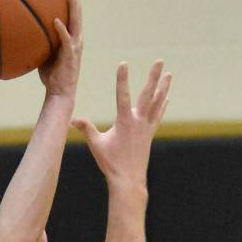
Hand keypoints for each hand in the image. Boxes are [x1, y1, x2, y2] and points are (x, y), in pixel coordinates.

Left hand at [38, 0, 81, 98]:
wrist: (59, 93)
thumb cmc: (51, 75)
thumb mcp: (45, 54)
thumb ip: (41, 41)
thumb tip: (25, 31)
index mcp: (72, 37)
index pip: (73, 13)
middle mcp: (77, 39)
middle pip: (77, 11)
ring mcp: (75, 46)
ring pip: (76, 21)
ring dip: (73, 5)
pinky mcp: (70, 56)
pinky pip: (66, 40)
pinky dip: (61, 30)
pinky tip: (56, 20)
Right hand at [72, 61, 170, 188]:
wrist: (128, 180)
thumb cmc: (111, 163)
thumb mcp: (96, 145)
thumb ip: (86, 129)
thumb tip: (72, 119)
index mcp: (124, 122)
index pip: (122, 96)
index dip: (122, 79)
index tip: (123, 63)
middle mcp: (138, 122)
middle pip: (147, 94)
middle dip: (153, 77)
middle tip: (160, 61)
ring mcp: (146, 127)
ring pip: (157, 102)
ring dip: (163, 88)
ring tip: (169, 74)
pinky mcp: (149, 134)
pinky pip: (157, 115)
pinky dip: (162, 105)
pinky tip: (166, 97)